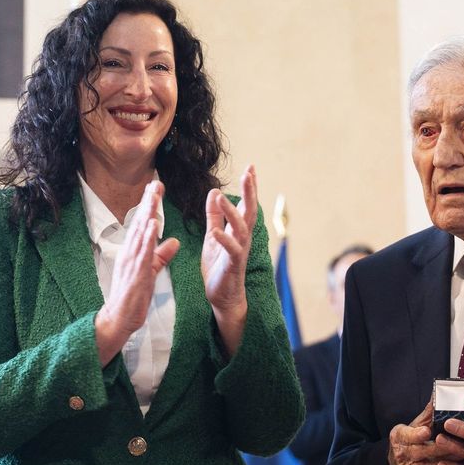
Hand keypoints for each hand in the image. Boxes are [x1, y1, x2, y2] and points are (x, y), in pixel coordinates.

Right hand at [93, 181, 179, 364]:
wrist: (119, 318)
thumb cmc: (134, 295)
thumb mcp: (151, 271)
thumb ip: (161, 255)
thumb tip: (175, 240)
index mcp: (134, 250)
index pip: (142, 223)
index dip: (149, 205)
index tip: (156, 187)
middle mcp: (130, 252)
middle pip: (140, 222)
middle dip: (148, 202)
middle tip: (155, 182)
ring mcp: (131, 261)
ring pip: (140, 233)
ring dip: (147, 213)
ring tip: (154, 196)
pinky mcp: (136, 273)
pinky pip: (143, 253)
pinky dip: (148, 238)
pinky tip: (153, 224)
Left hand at [202, 164, 256, 354]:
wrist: (222, 297)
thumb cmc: (219, 267)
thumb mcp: (212, 237)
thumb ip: (214, 216)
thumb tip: (215, 192)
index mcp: (237, 231)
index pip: (245, 205)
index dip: (248, 187)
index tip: (251, 167)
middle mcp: (242, 239)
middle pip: (249, 212)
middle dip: (249, 192)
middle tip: (249, 173)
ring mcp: (239, 252)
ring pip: (240, 229)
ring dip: (231, 212)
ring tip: (222, 197)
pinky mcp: (231, 265)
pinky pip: (230, 251)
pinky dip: (223, 239)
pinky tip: (215, 231)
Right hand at [388, 400, 454, 464]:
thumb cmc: (408, 442)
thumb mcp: (412, 427)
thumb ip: (427, 415)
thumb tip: (439, 396)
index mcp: (399, 438)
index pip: (408, 436)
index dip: (417, 434)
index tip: (427, 431)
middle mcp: (402, 455)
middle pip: (425, 451)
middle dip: (444, 446)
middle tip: (461, 441)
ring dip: (452, 461)